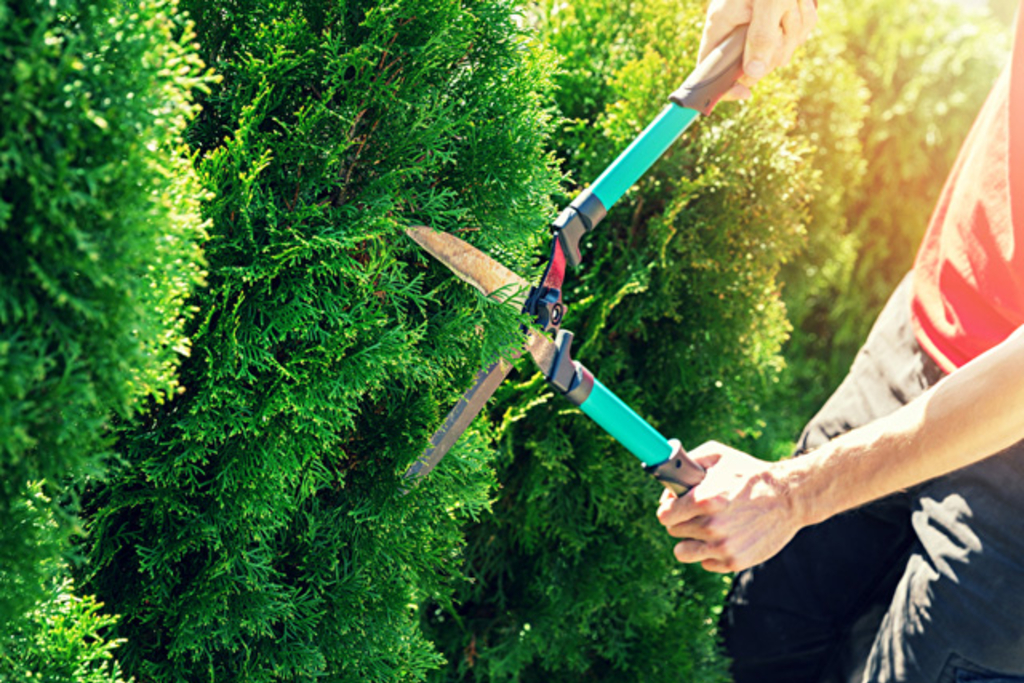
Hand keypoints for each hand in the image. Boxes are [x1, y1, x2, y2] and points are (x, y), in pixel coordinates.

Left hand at [656, 441, 804, 572]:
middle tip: (698, 512)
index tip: (674, 506)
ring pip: (683, 552)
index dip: (668, 508)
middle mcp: (711, 526)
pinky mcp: (734, 562)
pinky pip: (705, 562)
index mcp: (704, 500)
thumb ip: (687, 463)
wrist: (790, 497)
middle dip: (682, 520)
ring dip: (691, 541)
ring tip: (706, 528)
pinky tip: (725, 537)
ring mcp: (723, 547)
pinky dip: (711, 552)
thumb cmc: (750, 473)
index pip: (664, 514)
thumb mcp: (718, 455)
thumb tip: (667, 480)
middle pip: (673, 531)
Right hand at [699, 0, 817, 100]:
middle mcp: (735, 29)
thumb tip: (753, 75)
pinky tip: (800, 3)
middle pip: (753, 66)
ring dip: (794, 30)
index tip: (745, 94)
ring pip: (778, 52)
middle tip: (784, 21)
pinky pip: (793, 38)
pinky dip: (802, 23)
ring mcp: (757, 27)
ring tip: (793, 2)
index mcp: (720, 25)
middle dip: (776, 48)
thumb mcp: (768, 2)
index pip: (709, 69)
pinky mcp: (777, 23)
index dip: (724, 87)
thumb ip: (761, 37)